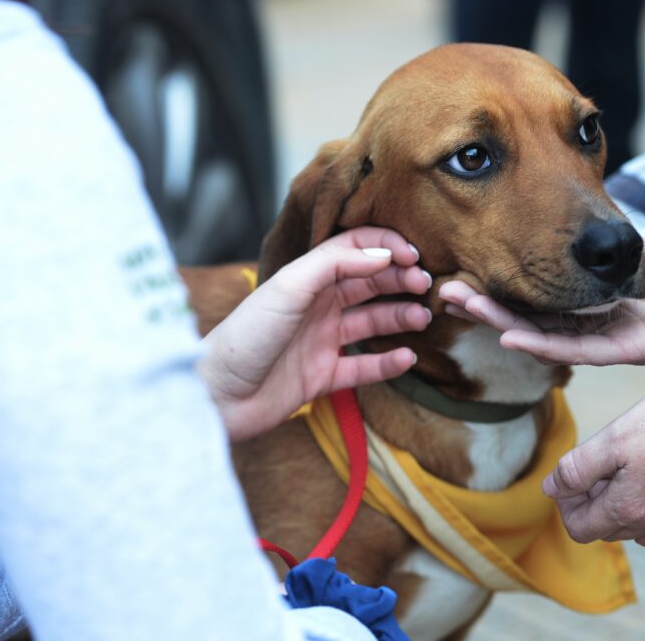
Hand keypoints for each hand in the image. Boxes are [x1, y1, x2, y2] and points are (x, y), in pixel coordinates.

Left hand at [199, 227, 432, 440]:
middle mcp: (317, 306)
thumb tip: (381, 254)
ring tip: (424, 318)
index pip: (354, 251)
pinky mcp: (323, 377)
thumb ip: (333, 265)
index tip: (413, 255)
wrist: (217, 397)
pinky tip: (408, 357)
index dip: (385, 248)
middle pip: (368, 284)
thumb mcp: (288, 288)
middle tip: (427, 285)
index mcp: (307, 279)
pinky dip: (388, 363)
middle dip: (400, 280)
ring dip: (400, 317)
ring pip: (372, 323)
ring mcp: (322, 341)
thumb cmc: (245, 336)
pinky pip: (364, 368)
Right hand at [439, 232, 644, 365]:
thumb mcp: (642, 247)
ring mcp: (611, 341)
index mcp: (597, 303)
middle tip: (445, 289)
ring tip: (462, 305)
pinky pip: (579, 349)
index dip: (499, 284)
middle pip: (531, 317)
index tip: (465, 264)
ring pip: (545, 335)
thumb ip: (606, 243)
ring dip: (501, 321)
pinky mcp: (630, 349)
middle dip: (487, 303)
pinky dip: (542, 342)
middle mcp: (598, 327)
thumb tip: (577, 223)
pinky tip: (509, 332)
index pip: (537, 295)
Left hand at [542, 369, 644, 545]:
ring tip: (637, 460)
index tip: (575, 473)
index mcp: (629, 510)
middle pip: (611, 527)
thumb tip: (551, 488)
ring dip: (631, 500)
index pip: (579, 529)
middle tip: (606, 460)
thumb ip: (577, 468)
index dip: (568, 501)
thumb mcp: (615, 437)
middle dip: (598, 498)